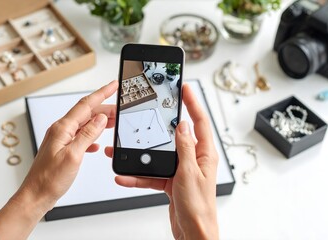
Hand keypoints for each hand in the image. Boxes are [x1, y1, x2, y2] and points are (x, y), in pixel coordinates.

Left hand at [0, 80, 117, 239]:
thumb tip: (100, 118)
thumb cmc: (49, 179)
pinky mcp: (62, 148)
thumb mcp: (73, 156)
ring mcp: (61, 139)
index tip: (113, 85)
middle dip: (104, 109)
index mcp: (62, 128)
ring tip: (114, 122)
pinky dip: (92, 136)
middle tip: (120, 109)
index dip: (102, 93)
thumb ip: (88, 135)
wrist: (36, 195)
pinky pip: (80, 136)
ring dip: (100, 122)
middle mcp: (60, 130)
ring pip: (84, 124)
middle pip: (86, 113)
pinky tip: (98, 142)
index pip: (85, 105)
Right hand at [105, 84, 218, 239]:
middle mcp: (193, 159)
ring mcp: (181, 170)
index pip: (199, 122)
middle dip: (160, 127)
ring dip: (141, 155)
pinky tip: (126, 176)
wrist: (193, 231)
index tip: (184, 88)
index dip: (193, 103)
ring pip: (158, 156)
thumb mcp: (189, 172)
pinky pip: (152, 174)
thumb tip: (182, 126)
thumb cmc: (199, 206)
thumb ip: (185, 148)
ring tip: (124, 150)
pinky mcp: (170, 181)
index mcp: (204, 154)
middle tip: (149, 113)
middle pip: (175, 136)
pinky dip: (138, 175)